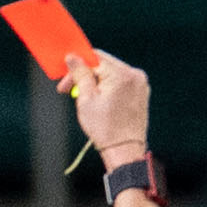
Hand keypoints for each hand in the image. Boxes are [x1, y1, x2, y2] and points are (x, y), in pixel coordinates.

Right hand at [60, 50, 148, 165]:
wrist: (125, 150)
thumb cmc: (105, 128)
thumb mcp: (86, 100)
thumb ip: (81, 75)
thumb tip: (73, 57)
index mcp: (121, 74)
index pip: (95, 57)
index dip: (77, 66)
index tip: (65, 80)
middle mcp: (135, 74)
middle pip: (104, 65)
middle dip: (85, 76)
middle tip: (69, 91)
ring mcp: (140, 83)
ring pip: (111, 74)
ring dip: (96, 83)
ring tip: (86, 101)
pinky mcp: (141, 92)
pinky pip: (121, 83)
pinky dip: (108, 88)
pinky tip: (100, 104)